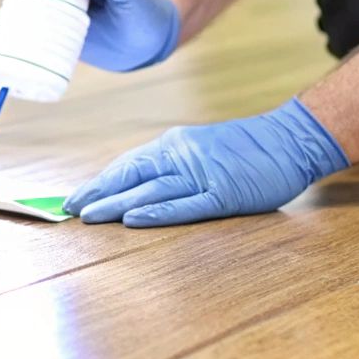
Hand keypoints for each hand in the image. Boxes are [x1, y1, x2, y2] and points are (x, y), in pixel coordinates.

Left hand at [64, 97, 348, 227]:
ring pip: (151, 190)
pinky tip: (134, 218)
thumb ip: (171, 165)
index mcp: (174, 146)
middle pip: (131, 175)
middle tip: (68, 211)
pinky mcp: (224, 193)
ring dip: (117, 203)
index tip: (74, 199)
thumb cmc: (246, 149)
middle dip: (97, 194)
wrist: (290, 139)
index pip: (127, 165)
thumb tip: (136, 187)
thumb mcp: (200, 149)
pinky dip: (158, 212)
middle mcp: (182, 157)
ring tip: (89, 217)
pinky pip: (186, 204)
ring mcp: (203, 175)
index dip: (99, 182)